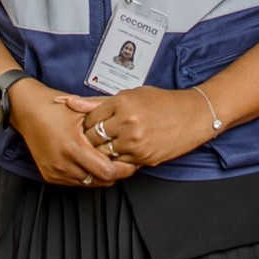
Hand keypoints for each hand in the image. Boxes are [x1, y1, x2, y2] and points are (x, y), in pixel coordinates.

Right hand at [10, 80, 136, 187]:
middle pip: (99, 181)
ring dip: (100, 175)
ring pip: (88, 183)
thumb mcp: (83, 113)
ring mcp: (55, 171)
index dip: (123, 169)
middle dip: (115, 173)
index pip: (106, 171)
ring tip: (110, 162)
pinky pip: (75, 182)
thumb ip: (103, 129)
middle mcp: (63, 163)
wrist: (26, 109)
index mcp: (73, 146)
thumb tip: (127, 139)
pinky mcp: (50, 175)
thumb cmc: (54, 107)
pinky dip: (86, 175)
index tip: (132, 162)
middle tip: (125, 163)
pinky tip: (92, 164)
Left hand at [63, 87, 213, 167]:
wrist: (192, 116)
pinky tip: (122, 151)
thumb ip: (96, 102)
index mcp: (122, 103)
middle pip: (92, 138)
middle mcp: (127, 123)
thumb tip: (66, 101)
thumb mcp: (130, 95)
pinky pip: (119, 163)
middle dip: (90, 139)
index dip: (87, 123)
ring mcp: (135, 143)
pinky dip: (117, 159)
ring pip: (103, 154)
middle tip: (96, 137)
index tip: (92, 124)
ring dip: (102, 151)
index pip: (89, 119)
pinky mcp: (142, 158)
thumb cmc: (161, 102)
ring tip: (109, 144)